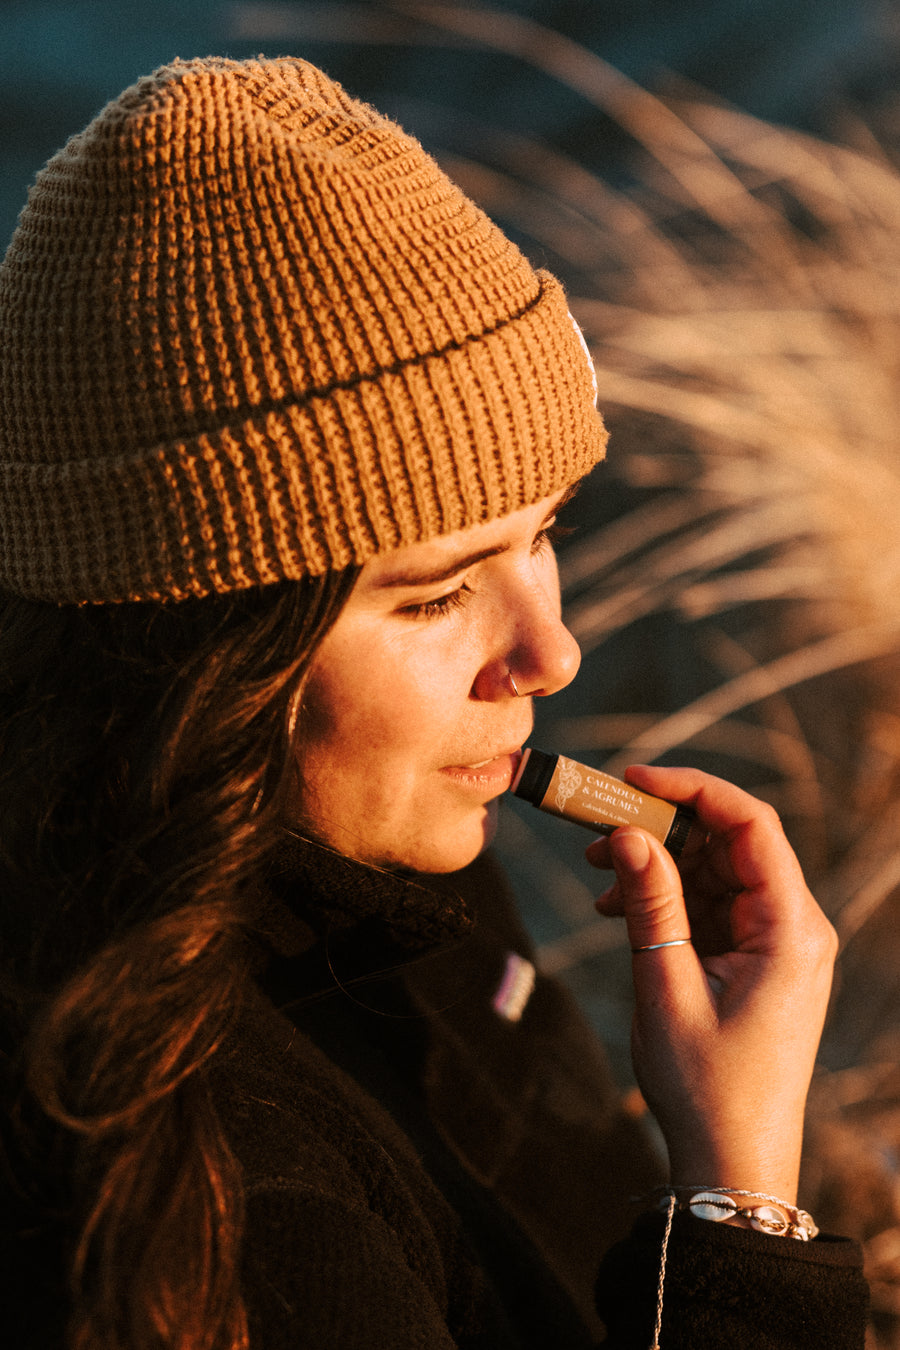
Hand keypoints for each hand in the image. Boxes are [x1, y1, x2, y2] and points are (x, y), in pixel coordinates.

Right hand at [587, 766, 836, 1202]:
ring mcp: (777, 943)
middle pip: (730, 844)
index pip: (750, 826)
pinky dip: (668, 900)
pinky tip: (619, 910)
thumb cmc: (705, 1086)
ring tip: (599, 879)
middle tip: (598, 829)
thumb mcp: (666, 987)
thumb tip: (627, 834)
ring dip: (659, 867)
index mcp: (790, 930)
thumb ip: (652, 905)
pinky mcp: (755, 959)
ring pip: (716, 873)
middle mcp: (795, 927)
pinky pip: (712, 906)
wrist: (731, 1162)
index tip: (632, 779)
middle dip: (663, 830)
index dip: (692, 790)